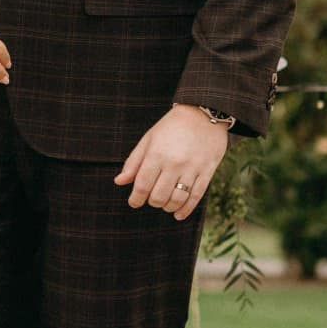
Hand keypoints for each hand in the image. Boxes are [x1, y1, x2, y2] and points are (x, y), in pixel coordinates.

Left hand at [116, 104, 228, 220]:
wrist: (203, 113)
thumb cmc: (171, 126)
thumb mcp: (149, 139)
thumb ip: (134, 162)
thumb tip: (119, 182)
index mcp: (156, 154)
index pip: (142, 185)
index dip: (136, 198)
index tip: (134, 202)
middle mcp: (174, 163)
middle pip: (159, 196)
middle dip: (152, 202)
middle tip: (151, 199)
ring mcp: (192, 168)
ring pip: (177, 199)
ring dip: (167, 207)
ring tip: (164, 204)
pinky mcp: (207, 171)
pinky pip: (196, 196)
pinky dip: (186, 209)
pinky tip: (178, 214)